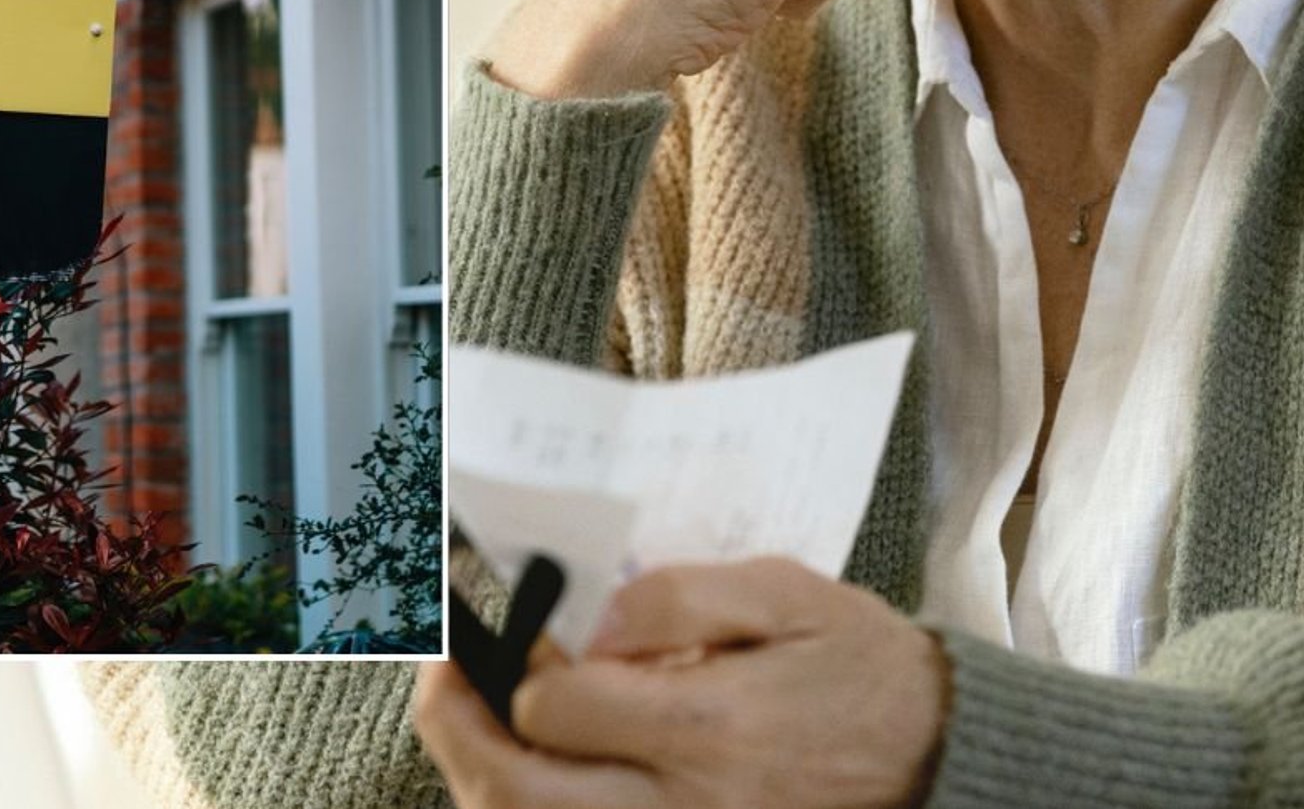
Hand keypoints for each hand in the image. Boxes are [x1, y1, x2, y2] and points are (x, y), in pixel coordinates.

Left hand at [426, 556, 947, 808]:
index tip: (515, 622)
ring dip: (479, 774)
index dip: (515, 656)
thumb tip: (586, 621)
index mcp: (706, 730)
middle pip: (513, 790)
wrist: (940, 758)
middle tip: (441, 668)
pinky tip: (525, 763)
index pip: (553, 704)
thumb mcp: (782, 593)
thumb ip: (673, 597)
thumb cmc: (857, 665)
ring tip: (466, 713)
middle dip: (454, 721)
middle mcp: (683, 808)